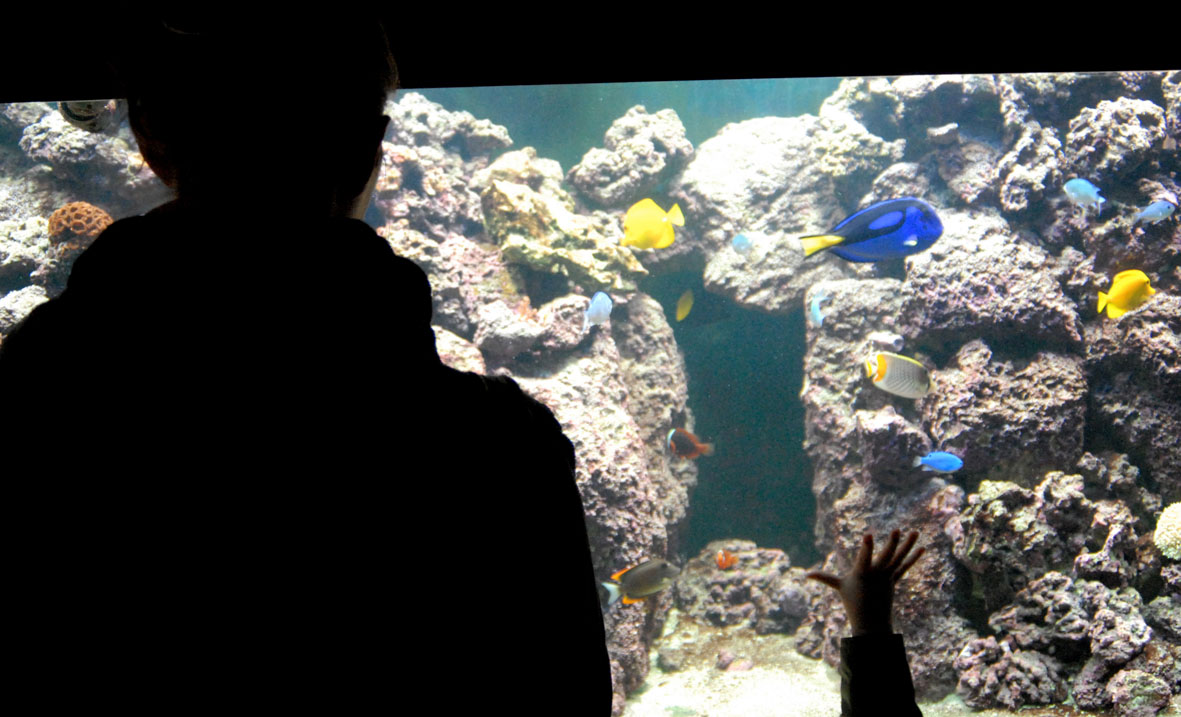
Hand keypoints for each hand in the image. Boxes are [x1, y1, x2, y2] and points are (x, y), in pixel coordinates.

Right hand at [806, 530, 923, 636]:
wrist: (871, 623)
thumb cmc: (852, 602)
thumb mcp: (839, 588)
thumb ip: (824, 578)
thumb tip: (806, 575)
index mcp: (862, 574)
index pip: (864, 558)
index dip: (866, 547)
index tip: (868, 534)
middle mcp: (877, 574)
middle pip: (886, 556)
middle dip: (892, 543)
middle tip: (897, 529)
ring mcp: (888, 577)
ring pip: (899, 558)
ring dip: (908, 545)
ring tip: (915, 532)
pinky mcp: (894, 580)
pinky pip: (905, 567)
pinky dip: (913, 557)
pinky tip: (922, 547)